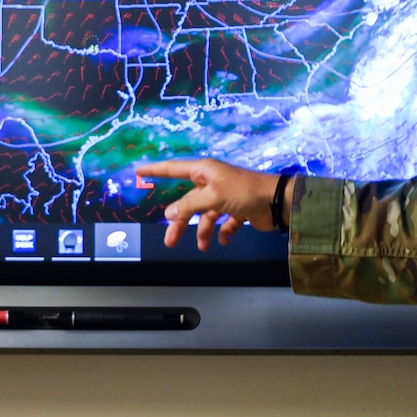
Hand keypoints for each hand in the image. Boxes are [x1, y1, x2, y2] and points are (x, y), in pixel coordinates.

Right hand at [133, 158, 281, 249]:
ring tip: (203, 246)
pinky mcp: (238, 210)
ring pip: (205, 216)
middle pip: (188, 202)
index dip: (156, 171)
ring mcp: (225, 197)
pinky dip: (222, 232)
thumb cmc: (244, 192)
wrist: (277, 202)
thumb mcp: (213, 196)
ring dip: (202, 231)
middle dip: (180, 222)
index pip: (173, 169)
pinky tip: (224, 240)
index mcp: (205, 172)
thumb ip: (190, 205)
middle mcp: (213, 183)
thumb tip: (169, 213)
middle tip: (170, 241)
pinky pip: (224, 223)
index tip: (138, 171)